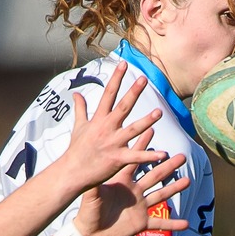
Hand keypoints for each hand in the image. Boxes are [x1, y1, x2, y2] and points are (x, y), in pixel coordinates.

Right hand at [56, 62, 168, 189]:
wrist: (72, 172)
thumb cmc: (76, 149)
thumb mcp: (78, 126)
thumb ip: (81, 109)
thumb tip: (76, 94)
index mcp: (99, 119)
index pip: (108, 94)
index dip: (116, 78)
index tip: (123, 63)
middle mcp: (107, 128)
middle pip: (122, 107)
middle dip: (133, 92)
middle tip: (143, 79)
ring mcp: (113, 143)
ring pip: (133, 130)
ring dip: (146, 121)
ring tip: (159, 112)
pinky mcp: (118, 159)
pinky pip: (136, 157)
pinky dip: (149, 156)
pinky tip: (163, 154)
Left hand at [74, 152, 188, 235]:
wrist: (90, 234)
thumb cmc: (88, 212)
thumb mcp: (91, 196)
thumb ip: (94, 184)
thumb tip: (92, 168)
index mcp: (122, 182)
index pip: (135, 160)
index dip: (143, 146)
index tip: (151, 130)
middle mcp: (134, 192)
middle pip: (155, 175)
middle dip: (168, 166)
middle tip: (182, 156)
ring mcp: (140, 207)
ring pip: (161, 195)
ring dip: (175, 188)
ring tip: (188, 180)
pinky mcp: (142, 222)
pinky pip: (160, 223)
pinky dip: (173, 224)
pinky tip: (185, 223)